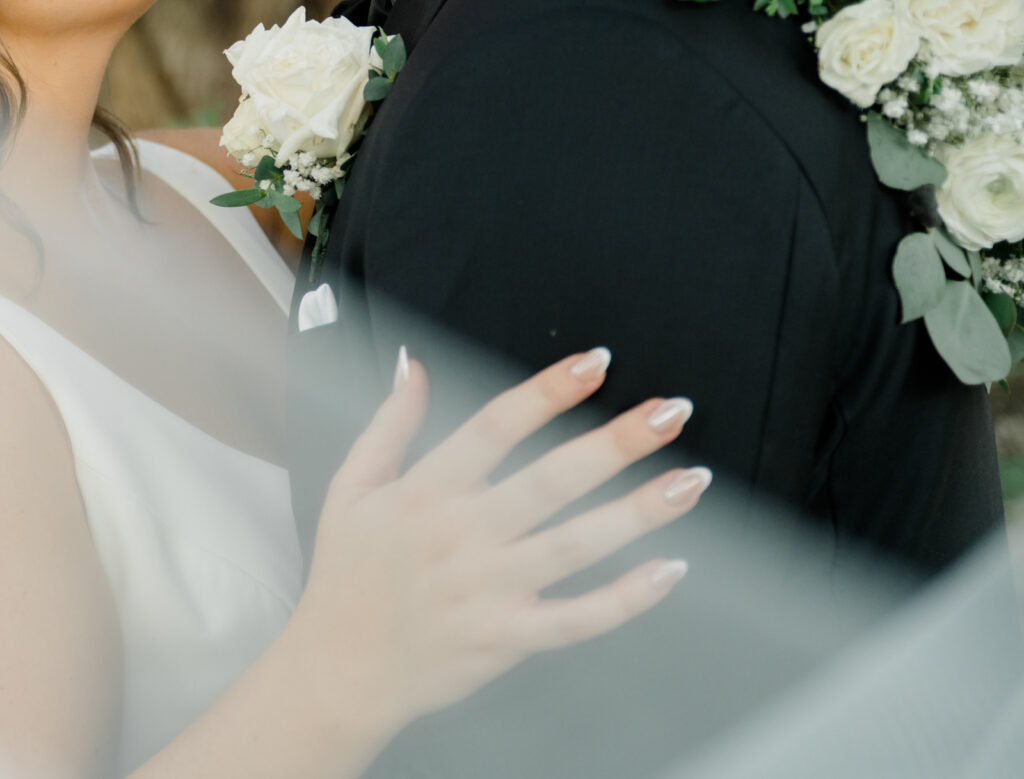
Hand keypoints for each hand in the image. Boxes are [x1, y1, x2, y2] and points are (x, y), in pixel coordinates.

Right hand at [282, 347, 704, 750]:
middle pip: (551, 479)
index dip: (547, 392)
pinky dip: (626, 599)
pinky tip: (669, 570)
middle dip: (616, 443)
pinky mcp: (507, 638)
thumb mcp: (350, 487)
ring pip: (576, 545)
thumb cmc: (346, 574)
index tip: (595, 364)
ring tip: (690, 481)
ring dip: (638, 512)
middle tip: (671, 413)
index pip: (495, 426)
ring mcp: (488, 589)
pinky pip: (578, 618)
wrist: (339, 667)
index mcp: (425, 492)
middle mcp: (462, 535)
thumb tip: (416, 366)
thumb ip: (388, 424)